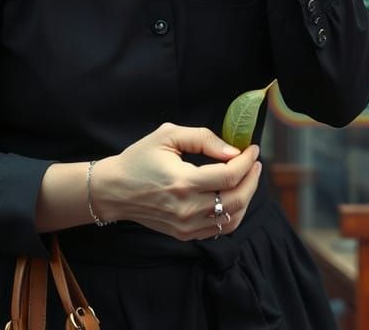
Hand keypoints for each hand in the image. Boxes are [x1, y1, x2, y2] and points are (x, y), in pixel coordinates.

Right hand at [91, 123, 261, 240]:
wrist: (114, 190)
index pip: (229, 176)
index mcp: (182, 181)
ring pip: (232, 217)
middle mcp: (187, 208)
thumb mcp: (168, 135)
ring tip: (248, 177)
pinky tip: (233, 195)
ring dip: (246, 196)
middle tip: (254, 162)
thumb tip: (232, 151)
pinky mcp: (184, 234)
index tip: (252, 148)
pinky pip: (220, 229)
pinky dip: (234, 213)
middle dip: (252, 178)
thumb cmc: (140, 158)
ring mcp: (186, 225)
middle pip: (236, 198)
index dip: (246, 161)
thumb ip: (203, 138)